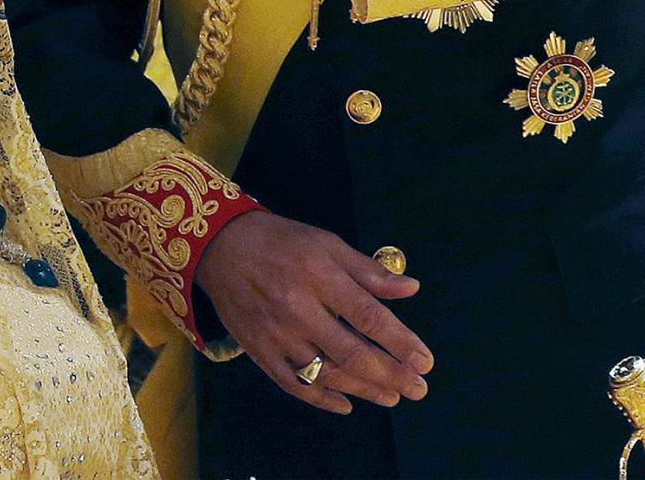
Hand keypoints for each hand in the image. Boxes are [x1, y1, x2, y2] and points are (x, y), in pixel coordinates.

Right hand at [194, 209, 430, 414]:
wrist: (219, 247)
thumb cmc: (280, 241)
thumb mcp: (327, 244)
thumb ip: (368, 271)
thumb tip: (411, 288)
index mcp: (318, 276)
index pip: (368, 316)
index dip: (400, 342)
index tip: (425, 360)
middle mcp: (297, 308)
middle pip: (351, 352)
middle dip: (391, 375)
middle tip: (418, 388)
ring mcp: (276, 333)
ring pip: (326, 372)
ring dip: (364, 389)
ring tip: (392, 397)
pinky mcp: (258, 349)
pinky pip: (294, 383)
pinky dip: (322, 398)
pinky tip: (346, 404)